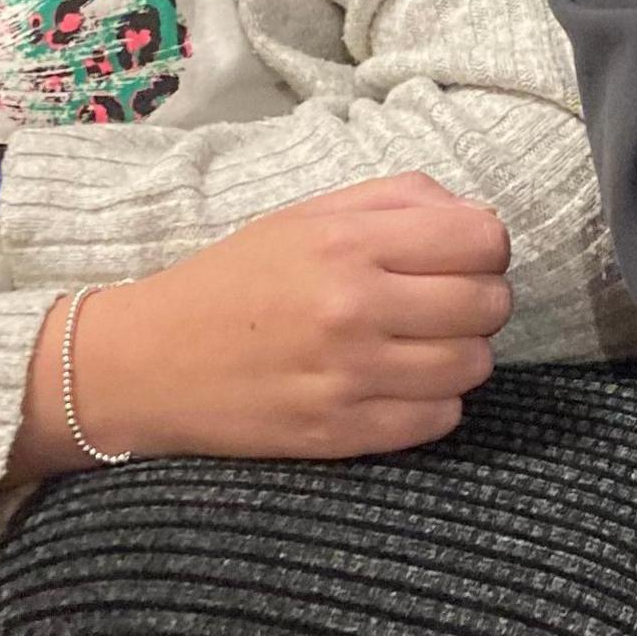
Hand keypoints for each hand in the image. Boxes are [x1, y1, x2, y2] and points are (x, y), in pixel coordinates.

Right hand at [68, 172, 511, 462]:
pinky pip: (439, 420)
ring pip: (474, 366)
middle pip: (490, 304)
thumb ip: (400, 200)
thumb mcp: (309, 215)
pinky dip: (432, 402)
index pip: (484, 240)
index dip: (483, 247)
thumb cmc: (235, 280)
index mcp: (348, 243)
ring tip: (416, 345)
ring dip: (457, 354)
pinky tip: (394, 384)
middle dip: (478, 299)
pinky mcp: (340, 435)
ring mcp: (349, 378)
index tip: (458, 256)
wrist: (146, 363)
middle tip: (438, 303)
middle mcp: (354, 308)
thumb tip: (478, 219)